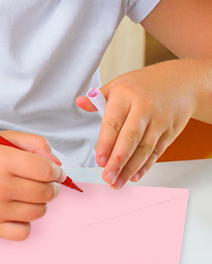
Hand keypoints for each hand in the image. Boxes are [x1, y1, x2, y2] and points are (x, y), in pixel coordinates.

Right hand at [0, 131, 63, 238]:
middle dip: (49, 186)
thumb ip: (33, 144)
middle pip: (46, 193)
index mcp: (0, 160)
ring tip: (22, 194)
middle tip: (37, 181)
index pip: (47, 171)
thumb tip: (58, 165)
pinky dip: (24, 222)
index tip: (52, 171)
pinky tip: (13, 210)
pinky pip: (24, 232)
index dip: (55, 171)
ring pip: (39, 212)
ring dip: (37, 203)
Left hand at [78, 66, 197, 185]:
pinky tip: (134, 176)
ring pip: (144, 148)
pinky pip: (157, 151)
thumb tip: (80, 103)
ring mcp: (160, 121)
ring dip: (130, 168)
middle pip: (130, 139)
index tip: (99, 160)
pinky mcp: (171, 131)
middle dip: (118, 161)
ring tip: (118, 182)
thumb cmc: (146, 84)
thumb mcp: (119, 84)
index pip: (113, 123)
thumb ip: (98, 98)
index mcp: (126, 96)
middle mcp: (145, 108)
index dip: (106, 144)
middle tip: (107, 177)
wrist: (183, 81)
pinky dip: (146, 165)